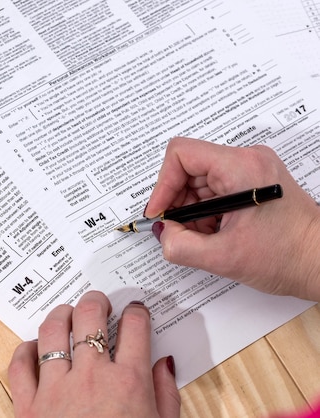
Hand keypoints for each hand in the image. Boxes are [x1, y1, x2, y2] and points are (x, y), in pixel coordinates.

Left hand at [8, 291, 179, 417]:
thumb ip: (166, 395)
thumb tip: (164, 364)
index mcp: (129, 383)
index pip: (135, 327)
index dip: (137, 311)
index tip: (136, 309)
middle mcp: (91, 377)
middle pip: (90, 317)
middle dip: (96, 301)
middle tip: (99, 301)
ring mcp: (55, 388)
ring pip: (53, 330)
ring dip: (61, 314)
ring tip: (67, 313)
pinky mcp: (27, 405)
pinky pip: (19, 364)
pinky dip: (25, 349)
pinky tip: (33, 346)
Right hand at [145, 137, 319, 300]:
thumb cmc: (289, 256)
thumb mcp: (224, 257)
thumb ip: (180, 245)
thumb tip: (161, 232)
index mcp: (241, 168)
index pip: (182, 154)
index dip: (163, 184)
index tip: (161, 211)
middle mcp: (247, 160)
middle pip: (189, 168)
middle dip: (178, 202)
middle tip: (179, 231)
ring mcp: (251, 170)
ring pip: (199, 180)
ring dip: (192, 211)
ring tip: (203, 237)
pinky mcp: (252, 181)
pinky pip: (214, 189)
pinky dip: (205, 212)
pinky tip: (215, 233)